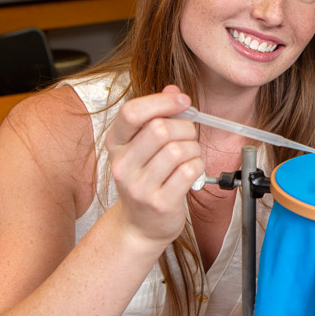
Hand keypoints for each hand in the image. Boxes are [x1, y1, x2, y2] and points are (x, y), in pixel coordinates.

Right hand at [105, 85, 203, 248]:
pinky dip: (198, 166)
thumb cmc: (146, 180)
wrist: (140, 226)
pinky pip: (189, 170)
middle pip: (161, 129)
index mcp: (116, 144)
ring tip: (189, 157)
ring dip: (194, 149)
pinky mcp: (159, 202)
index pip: (132, 112)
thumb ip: (158, 116)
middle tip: (188, 137)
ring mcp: (139, 186)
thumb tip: (173, 89)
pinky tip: (191, 172)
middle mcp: (122, 164)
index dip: (162, 101)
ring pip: (179, 150)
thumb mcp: (143, 147)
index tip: (184, 101)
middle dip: (186, 128)